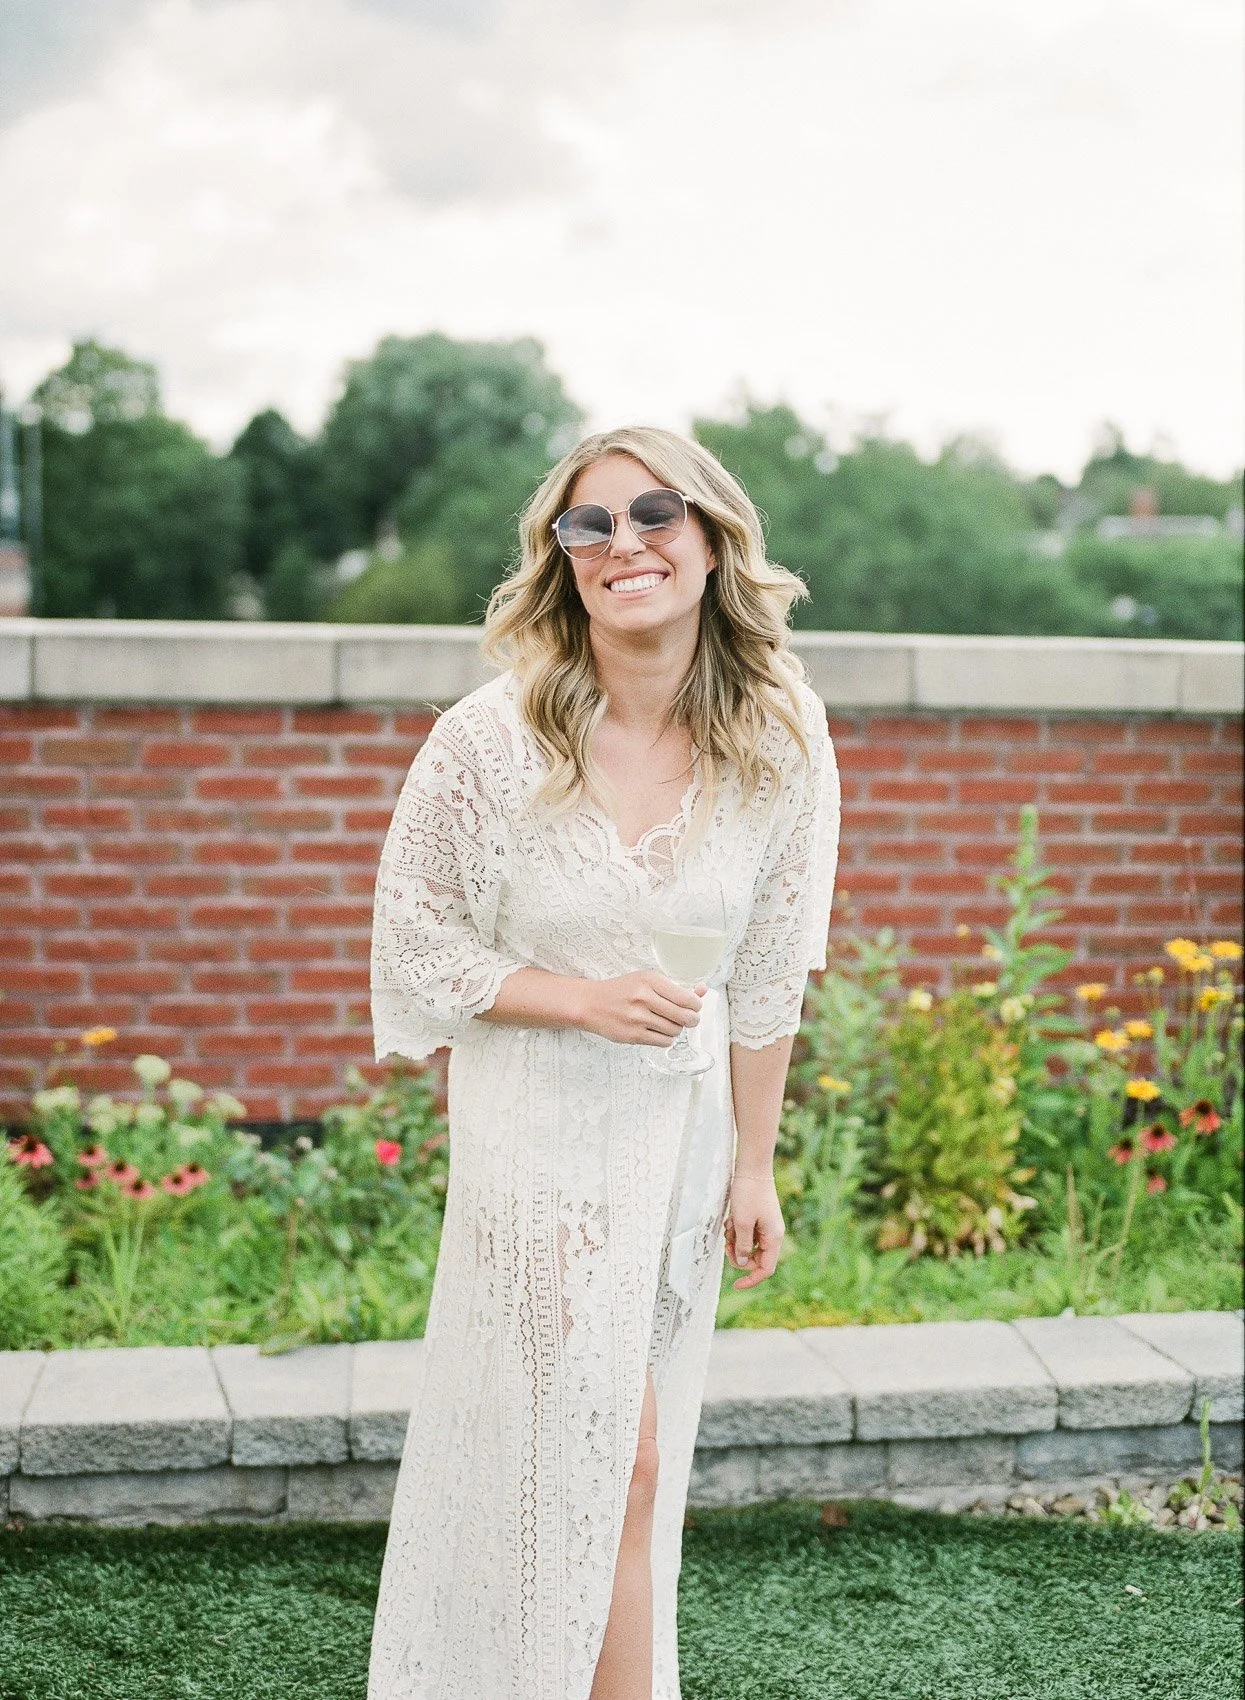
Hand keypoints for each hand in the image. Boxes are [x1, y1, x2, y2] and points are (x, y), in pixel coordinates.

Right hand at [578, 972, 706, 1046]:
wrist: (591, 1004)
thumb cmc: (621, 991)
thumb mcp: (647, 980)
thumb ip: (675, 987)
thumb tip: (703, 990)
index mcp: (650, 980)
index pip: (687, 998)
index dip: (696, 1006)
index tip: (694, 1007)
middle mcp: (644, 997)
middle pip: (684, 1016)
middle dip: (692, 1020)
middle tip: (689, 1019)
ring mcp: (638, 1018)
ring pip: (675, 1030)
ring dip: (677, 1029)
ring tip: (668, 1023)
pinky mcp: (633, 1035)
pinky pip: (663, 1041)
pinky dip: (666, 1038)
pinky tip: (659, 1031)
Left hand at [725, 1169, 783, 1288]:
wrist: (752, 1168)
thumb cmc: (749, 1193)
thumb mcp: (742, 1222)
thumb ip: (743, 1246)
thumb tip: (743, 1264)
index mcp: (773, 1238)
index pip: (765, 1269)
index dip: (751, 1280)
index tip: (735, 1285)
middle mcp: (773, 1235)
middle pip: (755, 1259)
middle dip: (739, 1255)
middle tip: (727, 1243)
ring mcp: (766, 1227)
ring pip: (749, 1246)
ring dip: (736, 1240)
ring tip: (729, 1225)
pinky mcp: (759, 1219)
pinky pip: (747, 1233)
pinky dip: (737, 1230)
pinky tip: (731, 1218)